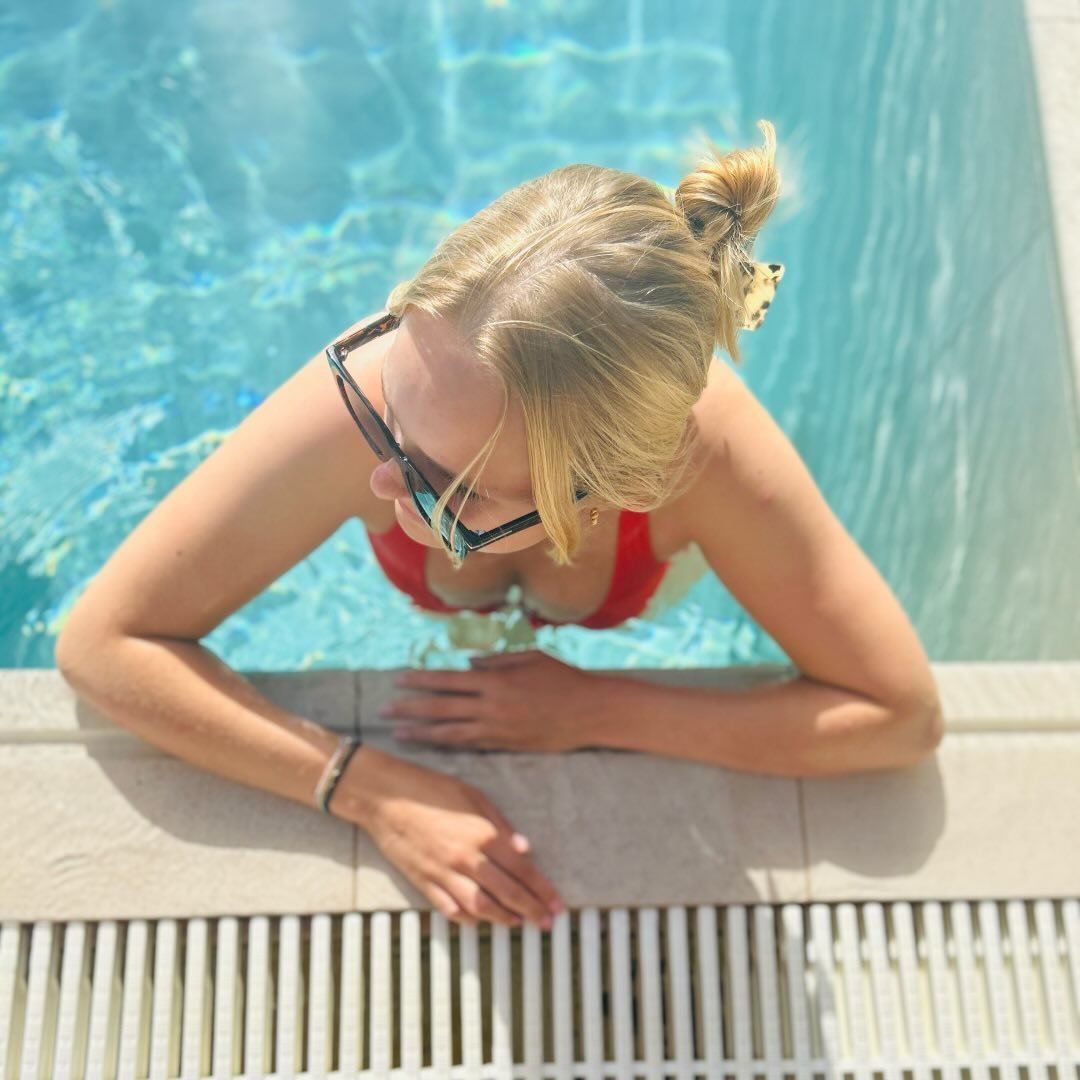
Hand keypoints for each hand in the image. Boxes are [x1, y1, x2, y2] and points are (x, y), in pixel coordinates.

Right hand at [344, 747, 563, 928]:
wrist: (385, 796)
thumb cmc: (431, 789)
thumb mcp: (473, 796)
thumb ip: (502, 825)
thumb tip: (526, 850)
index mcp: (483, 834)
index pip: (522, 870)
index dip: (542, 890)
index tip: (556, 904)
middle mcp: (466, 858)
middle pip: (506, 893)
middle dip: (531, 911)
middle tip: (546, 923)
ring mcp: (443, 874)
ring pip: (480, 908)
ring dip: (503, 919)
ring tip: (517, 923)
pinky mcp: (423, 882)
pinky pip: (450, 909)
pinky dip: (468, 919)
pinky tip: (480, 920)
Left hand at [380, 649, 598, 751]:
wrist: (590, 712)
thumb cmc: (563, 678)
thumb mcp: (530, 658)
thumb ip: (496, 659)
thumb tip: (467, 663)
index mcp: (496, 680)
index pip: (448, 681)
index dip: (420, 681)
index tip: (398, 681)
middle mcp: (492, 706)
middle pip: (441, 709)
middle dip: (409, 710)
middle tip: (383, 712)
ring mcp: (498, 730)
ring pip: (450, 733)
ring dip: (421, 733)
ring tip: (398, 733)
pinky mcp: (507, 746)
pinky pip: (471, 745)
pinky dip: (449, 745)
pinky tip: (432, 744)